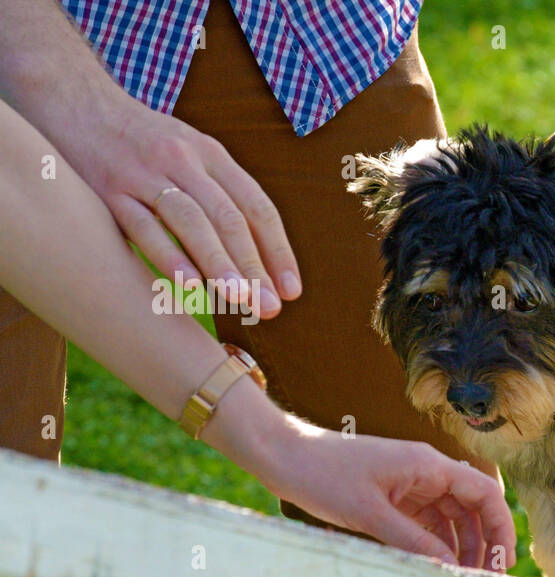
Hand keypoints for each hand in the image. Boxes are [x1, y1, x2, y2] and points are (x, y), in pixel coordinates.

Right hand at [58, 95, 300, 318]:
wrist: (73, 100)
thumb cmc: (142, 142)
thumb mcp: (189, 153)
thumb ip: (220, 195)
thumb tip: (258, 257)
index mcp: (211, 154)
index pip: (257, 207)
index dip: (278, 251)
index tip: (292, 291)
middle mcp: (183, 160)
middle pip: (229, 218)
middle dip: (254, 267)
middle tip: (270, 308)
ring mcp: (145, 173)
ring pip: (191, 222)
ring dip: (219, 264)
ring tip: (240, 301)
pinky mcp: (108, 188)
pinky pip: (143, 226)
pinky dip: (169, 256)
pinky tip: (189, 286)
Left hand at [259, 420, 517, 568]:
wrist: (284, 456)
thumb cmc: (323, 475)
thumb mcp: (369, 514)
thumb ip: (413, 542)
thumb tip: (450, 568)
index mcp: (428, 466)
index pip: (484, 493)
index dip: (500, 527)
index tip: (502, 561)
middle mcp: (427, 472)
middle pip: (473, 508)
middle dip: (484, 543)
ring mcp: (412, 484)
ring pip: (452, 518)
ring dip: (461, 547)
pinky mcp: (395, 497)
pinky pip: (427, 522)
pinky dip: (436, 545)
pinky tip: (436, 568)